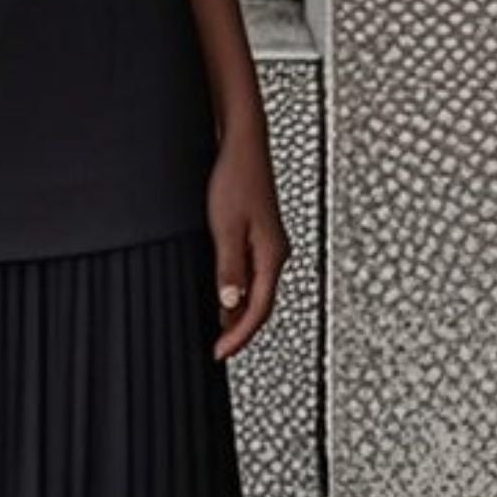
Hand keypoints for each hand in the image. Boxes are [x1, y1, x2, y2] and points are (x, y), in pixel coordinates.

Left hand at [206, 119, 289, 362]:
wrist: (242, 143)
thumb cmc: (235, 177)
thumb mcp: (225, 228)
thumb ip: (229, 269)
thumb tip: (230, 305)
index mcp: (273, 255)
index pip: (258, 309)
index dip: (239, 336)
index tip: (220, 353)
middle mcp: (276, 253)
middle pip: (261, 305)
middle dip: (240, 330)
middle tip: (219, 349)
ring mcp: (270, 245)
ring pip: (258, 291)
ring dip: (240, 314)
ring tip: (220, 332)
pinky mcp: (260, 236)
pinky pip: (253, 275)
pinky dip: (240, 293)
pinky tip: (225, 298)